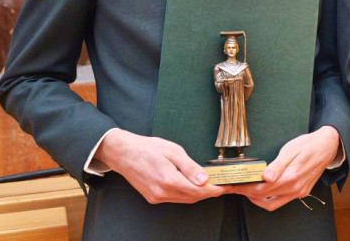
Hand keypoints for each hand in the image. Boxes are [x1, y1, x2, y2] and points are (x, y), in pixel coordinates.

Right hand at [93, 129, 228, 203]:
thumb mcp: (173, 151)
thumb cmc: (146, 148)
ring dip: (199, 194)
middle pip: (194, 198)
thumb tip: (205, 179)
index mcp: (168, 180)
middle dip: (210, 192)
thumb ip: (190, 167)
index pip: (199, 191)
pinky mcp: (152, 198)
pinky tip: (192, 185)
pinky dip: (187, 193)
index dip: (216, 189)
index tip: (227, 185)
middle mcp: (162, 193)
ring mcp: (156, 197)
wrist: (123, 153)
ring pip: (185, 200)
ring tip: (211, 183)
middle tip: (223, 183)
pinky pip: (175, 199)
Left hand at [231, 126, 340, 210]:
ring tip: (247, 189)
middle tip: (235, 187)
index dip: (244, 189)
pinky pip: (282, 200)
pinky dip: (269, 198)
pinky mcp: (302, 192)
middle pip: (264, 198)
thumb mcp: (290, 149)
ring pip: (272, 204)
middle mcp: (295, 188)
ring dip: (257, 200)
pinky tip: (264, 189)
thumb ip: (277, 165)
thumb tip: (265, 177)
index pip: (260, 190)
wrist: (327, 146)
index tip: (232, 186)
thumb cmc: (308, 144)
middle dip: (246, 194)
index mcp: (290, 177)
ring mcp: (299, 192)